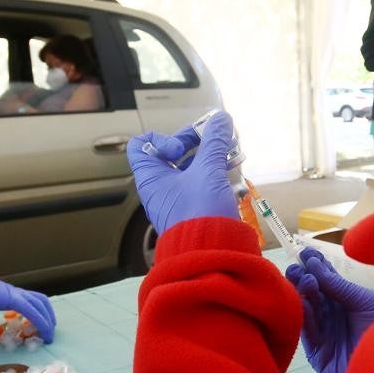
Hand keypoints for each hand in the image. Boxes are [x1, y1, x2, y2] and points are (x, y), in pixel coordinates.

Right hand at [0, 257, 55, 344]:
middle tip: (49, 333)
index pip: (27, 302)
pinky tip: (43, 330)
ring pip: (39, 303)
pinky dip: (40, 320)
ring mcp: (10, 293)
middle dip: (48, 316)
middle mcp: (10, 293)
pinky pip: (30, 309)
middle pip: (39, 301)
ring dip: (47, 318)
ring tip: (49, 334)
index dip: (36, 314)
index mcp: (2, 296)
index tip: (39, 331)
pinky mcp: (8, 297)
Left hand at [127, 112, 237, 234]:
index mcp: (151, 177)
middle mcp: (159, 187)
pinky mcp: (193, 208)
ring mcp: (176, 198)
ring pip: (189, 167)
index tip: (182, 147)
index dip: (160, 138)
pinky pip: (199, 182)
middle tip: (216, 136)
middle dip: (195, 141)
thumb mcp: (208, 171)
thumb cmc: (199, 210)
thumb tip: (221, 119)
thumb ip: (214, 142)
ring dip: (208, 155)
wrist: (210, 253)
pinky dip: (212, 171)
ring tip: (230, 148)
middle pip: (171, 153)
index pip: (141, 145)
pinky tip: (232, 166)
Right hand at [285, 248, 373, 372]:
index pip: (324, 280)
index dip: (314, 265)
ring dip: (303, 293)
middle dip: (303, 277)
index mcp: (343, 301)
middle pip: (311, 293)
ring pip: (306, 310)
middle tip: (297, 266)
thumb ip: (338, 285)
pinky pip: (307, 331)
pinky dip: (304, 315)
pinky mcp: (316, 352)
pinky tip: (304, 300)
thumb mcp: (363, 300)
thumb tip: (313, 264)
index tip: (305, 252)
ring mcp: (322, 332)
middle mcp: (330, 315)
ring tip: (304, 279)